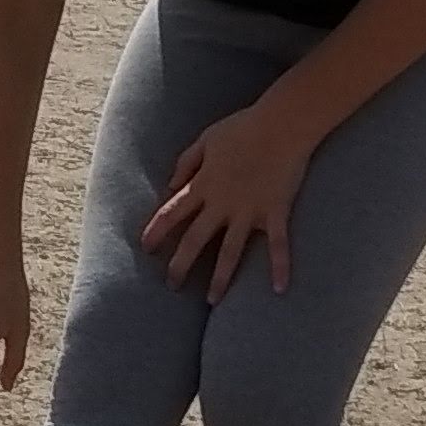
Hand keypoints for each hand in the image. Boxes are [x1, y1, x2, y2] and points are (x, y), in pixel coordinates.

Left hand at [142, 99, 314, 297]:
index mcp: (203, 185)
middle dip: (180, 265)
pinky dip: (280, 267)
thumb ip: (186, 163)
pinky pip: (278, 245)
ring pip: (230, 252)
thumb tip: (169, 186)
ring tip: (212, 300)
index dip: (156, 231)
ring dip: (220, 278)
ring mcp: (248, 211)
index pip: (171, 213)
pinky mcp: (275, 212)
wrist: (281, 125)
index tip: (144, 248)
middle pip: (194, 240)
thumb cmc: (243, 128)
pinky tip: (280, 289)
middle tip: (172, 285)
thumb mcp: (206, 140)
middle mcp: (221, 203)